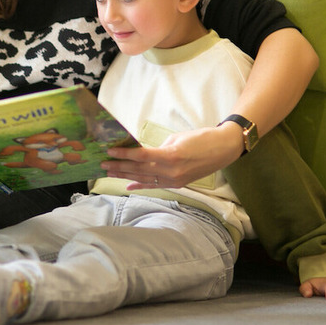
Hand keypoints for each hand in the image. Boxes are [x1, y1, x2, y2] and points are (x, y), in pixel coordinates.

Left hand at [102, 123, 242, 188]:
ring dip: (126, 176)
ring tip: (109, 173)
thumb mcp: (177, 138)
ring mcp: (175, 180)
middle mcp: (171, 171)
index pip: (141, 156)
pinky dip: (141, 185)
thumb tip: (143, 153)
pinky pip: (155, 185)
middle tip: (102, 164)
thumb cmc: (201, 139)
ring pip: (144, 178)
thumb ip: (159, 148)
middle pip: (139, 169)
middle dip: (119, 166)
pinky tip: (128, 186)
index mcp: (171, 156)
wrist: (223, 150)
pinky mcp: (178, 183)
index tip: (109, 152)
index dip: (123, 155)